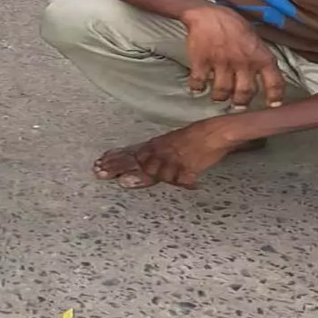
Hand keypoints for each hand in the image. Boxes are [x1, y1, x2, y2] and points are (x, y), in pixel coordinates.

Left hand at [95, 119, 246, 189]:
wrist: (218, 132)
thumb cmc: (198, 136)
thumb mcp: (174, 142)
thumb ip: (160, 152)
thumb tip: (145, 164)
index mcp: (158, 144)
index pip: (133, 153)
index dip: (116, 159)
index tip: (99, 163)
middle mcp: (163, 151)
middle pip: (136, 161)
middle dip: (117, 167)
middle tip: (100, 172)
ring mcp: (174, 160)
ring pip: (152, 171)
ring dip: (136, 177)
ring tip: (121, 182)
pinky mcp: (187, 168)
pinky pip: (176, 179)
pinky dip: (171, 182)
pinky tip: (159, 185)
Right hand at [182, 7, 285, 109]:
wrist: (206, 13)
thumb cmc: (232, 24)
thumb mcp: (254, 38)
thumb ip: (259, 57)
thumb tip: (266, 76)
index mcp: (260, 55)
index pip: (274, 82)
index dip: (275, 98)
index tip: (272, 106)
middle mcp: (243, 61)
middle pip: (245, 93)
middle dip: (241, 102)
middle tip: (238, 103)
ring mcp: (222, 62)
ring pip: (222, 92)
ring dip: (220, 97)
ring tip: (219, 96)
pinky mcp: (201, 61)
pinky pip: (199, 83)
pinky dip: (197, 88)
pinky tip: (198, 87)